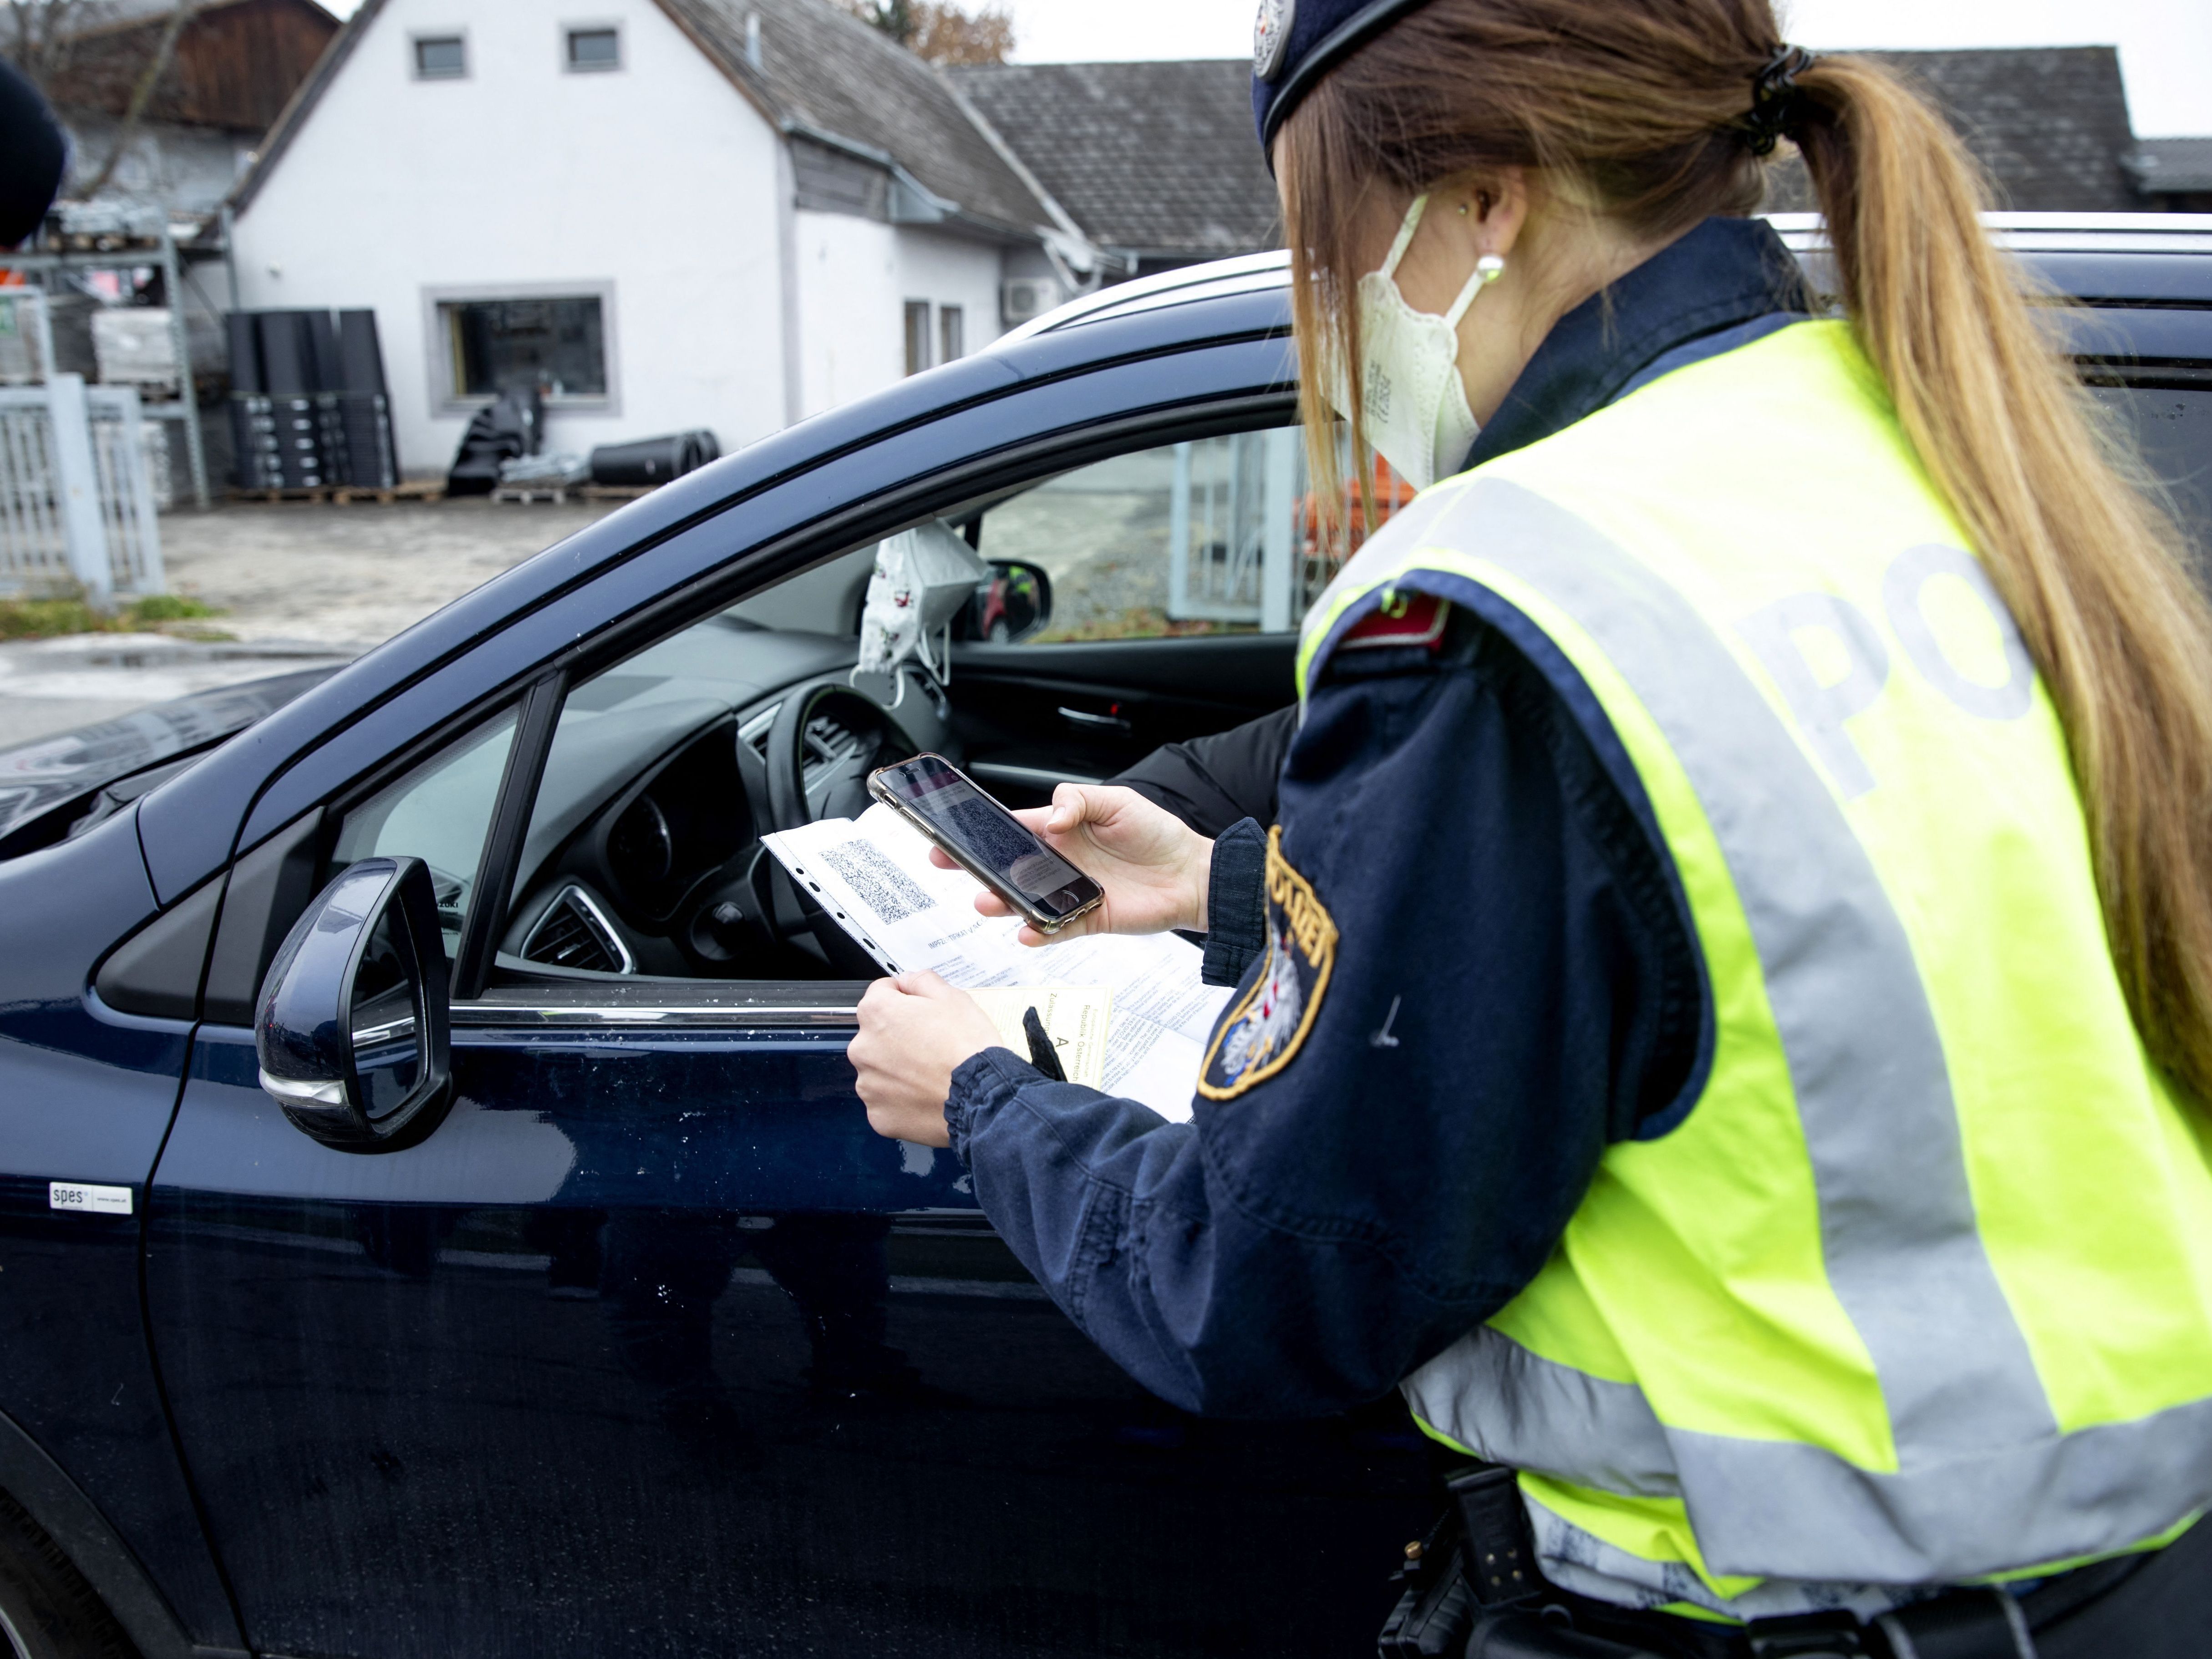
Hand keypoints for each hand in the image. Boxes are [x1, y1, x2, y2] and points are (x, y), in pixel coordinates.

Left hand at [848, 971, 1003, 1147]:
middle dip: (899, 1037)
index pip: (881, 993)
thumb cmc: (968, 1047)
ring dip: (898, 1070)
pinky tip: (926, 1095)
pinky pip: (886, 1102)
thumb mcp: (952, 996)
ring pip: (880, 1071)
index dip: (905, 999)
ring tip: (931, 1074)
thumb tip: (907, 981)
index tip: (922, 1011)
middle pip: (877, 1035)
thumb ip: (921, 981)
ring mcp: (868, 1085)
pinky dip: (902, 1100)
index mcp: (876, 1013)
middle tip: (932, 1046)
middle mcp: (863, 1048)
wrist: (982, 1096)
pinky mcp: (878, 1116)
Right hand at [928, 783, 1212, 946]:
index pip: (1012, 829)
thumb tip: (1051, 818)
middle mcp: (1059, 862)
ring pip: (1024, 900)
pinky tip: (1028, 931)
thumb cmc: (1157, 834)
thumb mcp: (1117, 801)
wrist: (1191, 874)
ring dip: (1002, 902)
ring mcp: (1069, 892)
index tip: (951, 834)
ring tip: (987, 900)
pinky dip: (1039, 933)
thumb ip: (1079, 801)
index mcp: (1060, 830)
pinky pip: (1055, 929)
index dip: (981, 832)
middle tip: (950, 865)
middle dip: (976, 867)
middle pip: (1007, 867)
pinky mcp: (1086, 919)